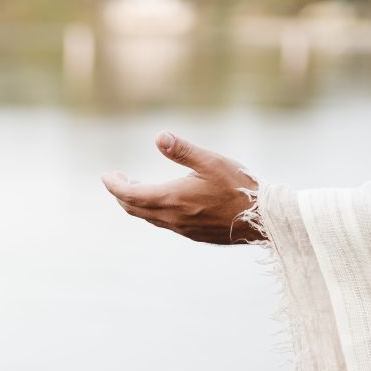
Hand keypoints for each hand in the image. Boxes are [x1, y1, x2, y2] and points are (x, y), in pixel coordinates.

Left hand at [102, 132, 260, 243]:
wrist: (263, 220)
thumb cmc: (239, 187)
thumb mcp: (211, 161)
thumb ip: (182, 150)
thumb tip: (158, 136)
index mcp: (171, 198)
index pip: (130, 195)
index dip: (114, 186)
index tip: (106, 176)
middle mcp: (172, 218)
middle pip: (134, 208)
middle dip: (122, 194)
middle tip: (118, 179)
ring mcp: (182, 229)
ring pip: (149, 217)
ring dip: (137, 203)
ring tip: (137, 187)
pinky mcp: (193, 234)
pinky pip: (164, 224)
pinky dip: (153, 211)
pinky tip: (163, 202)